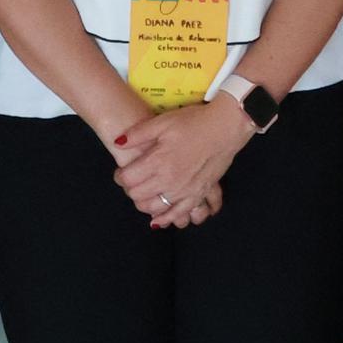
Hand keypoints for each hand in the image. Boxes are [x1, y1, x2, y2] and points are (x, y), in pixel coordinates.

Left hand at [114, 94, 251, 223]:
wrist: (225, 128)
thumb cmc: (193, 122)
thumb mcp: (163, 122)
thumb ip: (138, 134)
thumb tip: (117, 143)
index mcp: (158, 161)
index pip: (128, 179)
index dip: (120, 176)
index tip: (121, 172)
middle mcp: (169, 180)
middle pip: (138, 195)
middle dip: (130, 190)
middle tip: (131, 181)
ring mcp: (184, 191)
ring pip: (154, 208)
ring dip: (143, 204)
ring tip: (143, 194)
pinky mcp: (197, 195)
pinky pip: (178, 214)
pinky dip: (165, 219)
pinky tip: (157, 220)